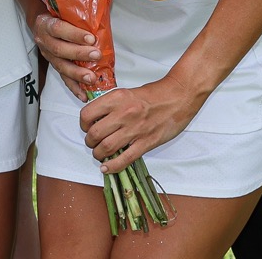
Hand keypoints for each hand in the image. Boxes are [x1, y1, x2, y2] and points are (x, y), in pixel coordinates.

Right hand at [29, 13, 99, 99]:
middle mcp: (44, 41)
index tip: (91, 38)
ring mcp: (48, 56)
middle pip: (60, 50)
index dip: (74, 35)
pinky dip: (74, 87)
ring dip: (77, 74)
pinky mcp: (54, 66)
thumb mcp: (63, 9)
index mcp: (46, 24)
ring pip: (61, 66)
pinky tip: (84, 95)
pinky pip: (63, 78)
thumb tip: (101, 11)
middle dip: (79, 54)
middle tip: (96, 55)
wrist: (42, 23)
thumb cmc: (57, 14)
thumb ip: (78, 12)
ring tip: (92, 78)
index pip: (59, 28)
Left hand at [77, 74, 202, 173]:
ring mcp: (135, 129)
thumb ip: (111, 105)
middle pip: (95, 134)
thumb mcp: (127, 92)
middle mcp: (123, 113)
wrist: (178, 96)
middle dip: (89, 142)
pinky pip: (125, 158)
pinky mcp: (147, 142)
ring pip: (106, 147)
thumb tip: (97, 119)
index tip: (86, 127)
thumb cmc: (154, 94)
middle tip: (92, 143)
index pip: (87, 114)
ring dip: (98, 154)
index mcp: (117, 98)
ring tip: (100, 154)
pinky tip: (107, 168)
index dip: (83, 124)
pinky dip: (113, 166)